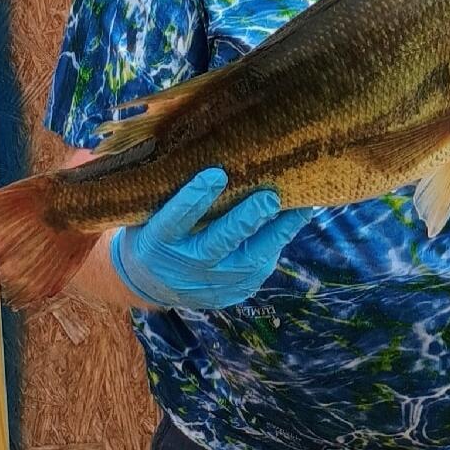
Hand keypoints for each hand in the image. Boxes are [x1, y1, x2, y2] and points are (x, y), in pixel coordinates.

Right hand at [109, 166, 313, 309]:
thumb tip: (211, 154)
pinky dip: (274, 248)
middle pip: (217, 243)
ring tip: (300, 210)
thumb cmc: (154, 231)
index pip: (175, 219)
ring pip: (247, 262)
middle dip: (246, 220)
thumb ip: (172, 194)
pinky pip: (255, 273)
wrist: (148, 283)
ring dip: (276, 235)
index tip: (216, 174)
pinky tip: (290, 226)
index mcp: (156, 241)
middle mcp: (182, 266)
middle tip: (269, 199)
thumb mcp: (150, 214)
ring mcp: (207, 284)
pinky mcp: (228, 295)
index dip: (194, 199)